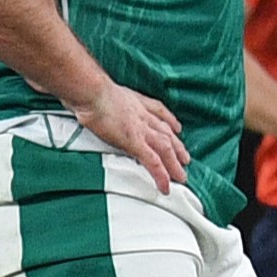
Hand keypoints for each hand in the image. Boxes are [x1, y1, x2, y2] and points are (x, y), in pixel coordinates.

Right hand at [69, 81, 189, 191]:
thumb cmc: (91, 91)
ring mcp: (141, 129)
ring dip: (174, 163)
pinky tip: (165, 185)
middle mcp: (142, 115)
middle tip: (185, 158)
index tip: (176, 127)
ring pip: (165, 148)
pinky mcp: (135, 142)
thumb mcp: (103, 91)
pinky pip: (153, 161)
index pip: (158, 111)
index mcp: (135, 102)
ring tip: (181, 176)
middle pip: (166, 133)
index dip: (169, 120)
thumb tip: (94, 103)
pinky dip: (161, 174)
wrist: (93, 92)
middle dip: (177, 147)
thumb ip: (105, 99)